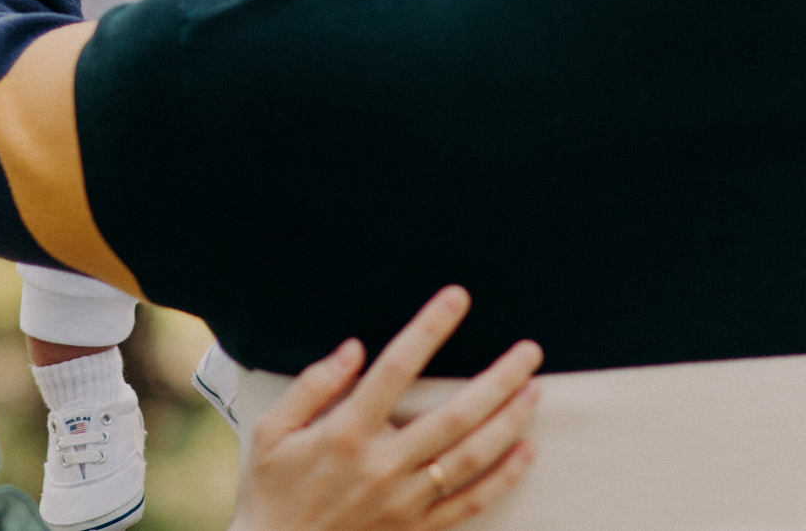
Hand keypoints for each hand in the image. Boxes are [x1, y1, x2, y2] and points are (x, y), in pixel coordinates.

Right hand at [228, 286, 539, 530]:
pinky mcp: (415, 528)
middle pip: (454, 415)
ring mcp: (404, 500)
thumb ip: (312, 385)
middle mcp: (382, 465)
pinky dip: (504, 478)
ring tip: (535, 390)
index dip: (429, 329)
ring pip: (471, 458)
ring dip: (509, 421)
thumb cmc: (270, 489)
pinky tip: (526, 451)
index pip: (396, 369)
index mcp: (346, 432)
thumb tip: (355, 349)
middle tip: (529, 351)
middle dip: (498, 379)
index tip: (456, 298)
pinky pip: (471, 503)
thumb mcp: (271, 431)